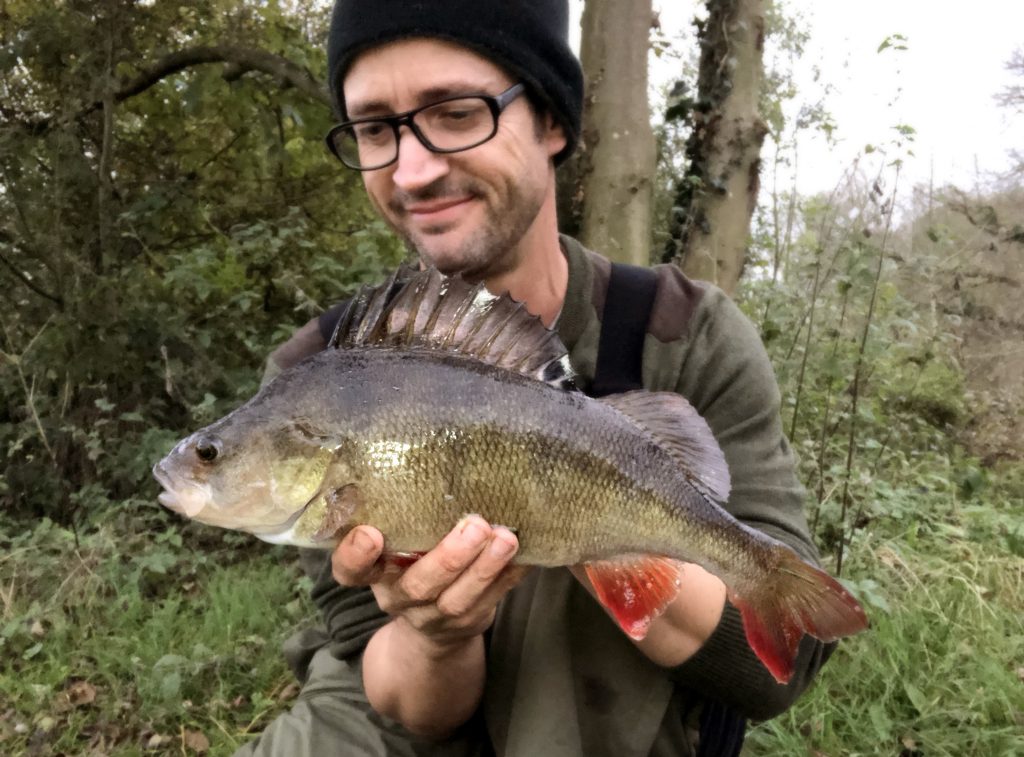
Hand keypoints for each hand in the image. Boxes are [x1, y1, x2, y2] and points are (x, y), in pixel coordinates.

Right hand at [332, 515, 528, 649]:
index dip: (354, 556)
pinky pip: (490, 601)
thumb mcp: (399, 543)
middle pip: (418, 585)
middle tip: (475, 526)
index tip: (369, 533)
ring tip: (506, 539)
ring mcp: (434, 616)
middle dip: (449, 557)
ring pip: (459, 599)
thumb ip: (406, 516)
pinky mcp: (468, 624)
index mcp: (375, 573)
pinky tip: (523, 553)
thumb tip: (438, 457)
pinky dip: (508, 576)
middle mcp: (399, 597)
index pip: (350, 570)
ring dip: (485, 568)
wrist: (432, 628)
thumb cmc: (414, 563)